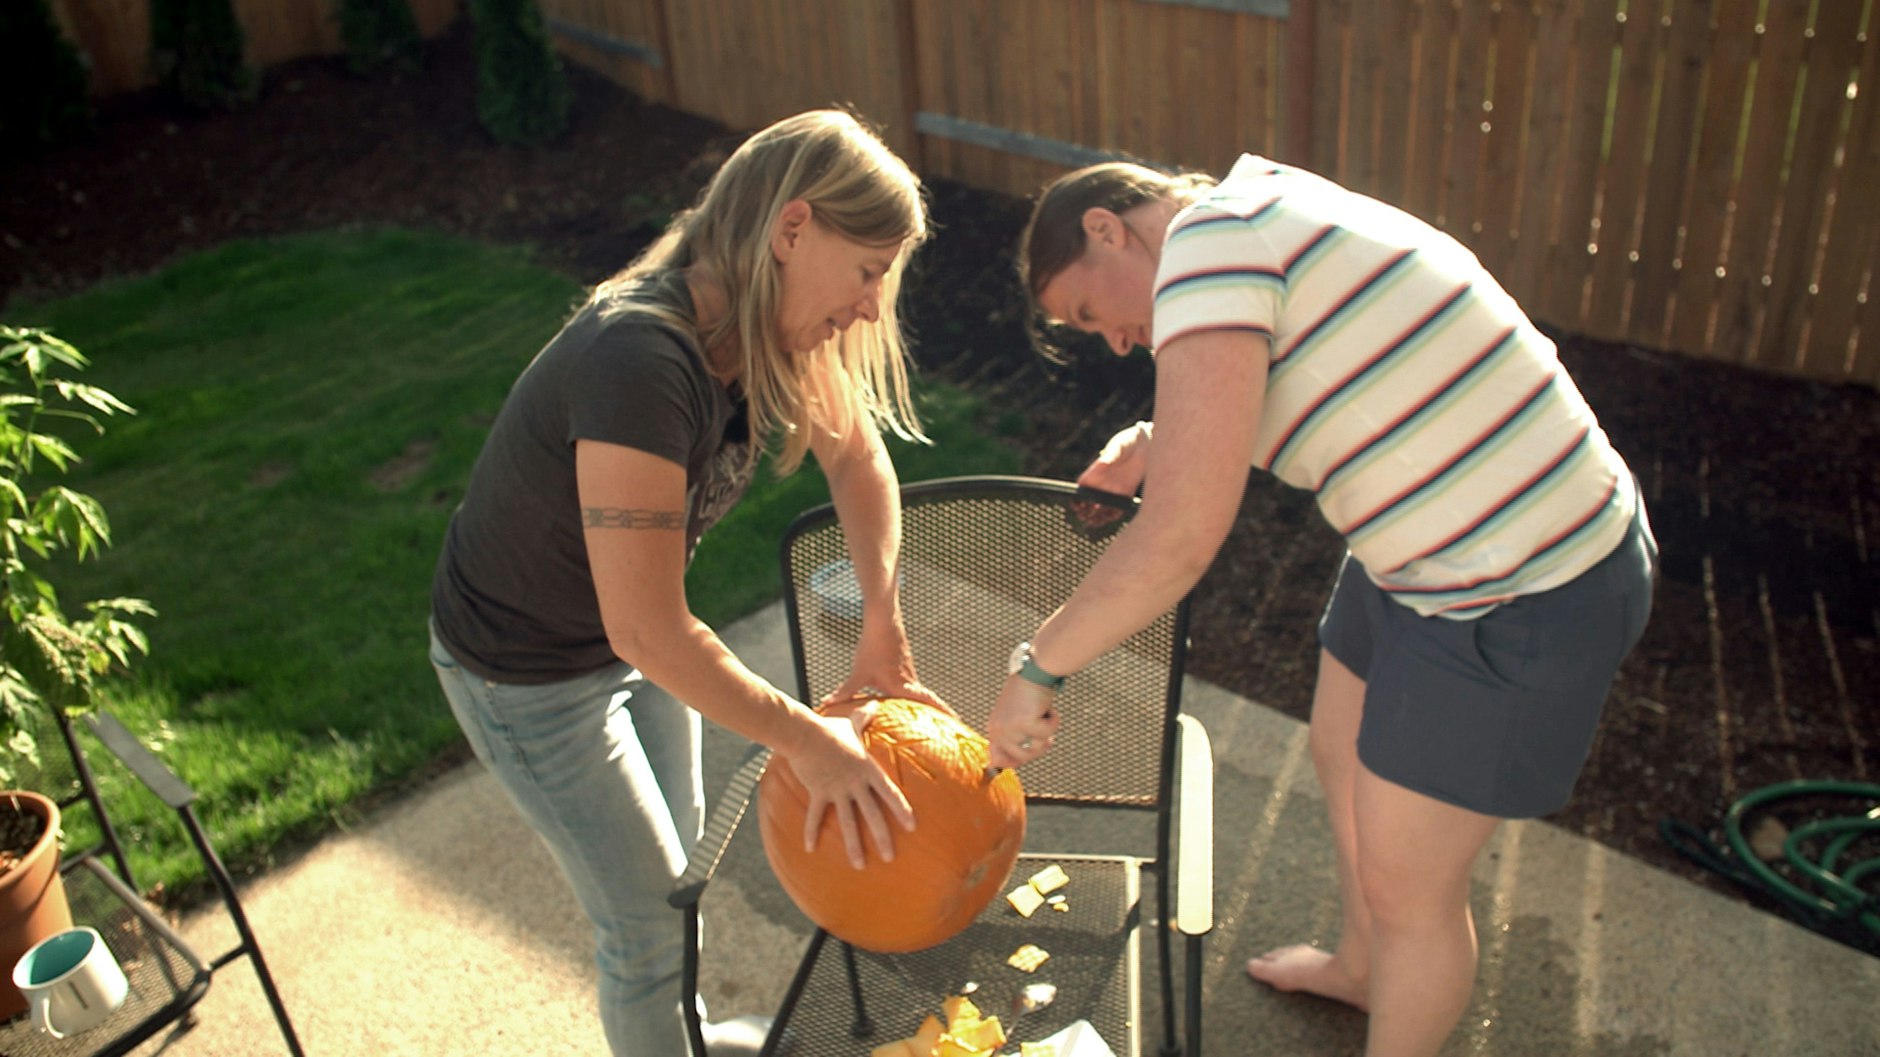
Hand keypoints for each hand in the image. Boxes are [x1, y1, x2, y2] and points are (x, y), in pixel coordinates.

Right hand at [782, 703, 915, 868]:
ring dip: (853, 846)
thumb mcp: (851, 723)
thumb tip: (874, 703)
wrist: (805, 734)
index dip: (901, 810)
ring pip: (849, 822)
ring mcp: (837, 790)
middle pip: (873, 814)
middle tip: (890, 857)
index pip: (890, 793)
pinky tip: (810, 849)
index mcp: (868, 770)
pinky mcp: (819, 792)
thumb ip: (865, 717)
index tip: (912, 827)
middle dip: (883, 837)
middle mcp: (856, 784)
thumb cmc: (829, 729)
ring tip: (860, 865)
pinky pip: (816, 816)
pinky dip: (811, 832)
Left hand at [823, 623, 953, 717]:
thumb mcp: (859, 673)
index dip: (942, 712)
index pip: (927, 702)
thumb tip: (827, 704)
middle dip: (940, 712)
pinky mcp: (905, 665)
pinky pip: (914, 685)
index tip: (956, 720)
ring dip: (928, 705)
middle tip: (954, 724)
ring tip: (934, 719)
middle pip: (929, 700)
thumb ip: (845, 692)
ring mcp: (909, 672)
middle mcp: (910, 681)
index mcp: (902, 686)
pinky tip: (909, 700)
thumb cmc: (873, 647)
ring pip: (920, 693)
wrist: (882, 621)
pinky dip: (916, 695)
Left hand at [986, 675, 1061, 769]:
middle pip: (1021, 758)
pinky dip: (1054, 721)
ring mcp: (1010, 728)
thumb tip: (997, 764)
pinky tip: (1048, 707)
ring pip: (1036, 749)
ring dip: (1047, 734)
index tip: (1027, 758)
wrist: (1033, 673)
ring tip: (1045, 716)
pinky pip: (1048, 733)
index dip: (1014, 762)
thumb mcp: (1016, 719)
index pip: (997, 758)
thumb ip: (1012, 740)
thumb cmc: (1027, 695)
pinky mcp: (1025, 723)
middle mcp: (998, 730)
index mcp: (994, 729)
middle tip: (1047, 737)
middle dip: (1038, 749)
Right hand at [1073, 421, 1151, 526]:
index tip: (1077, 506)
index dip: (1077, 500)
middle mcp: (1101, 484)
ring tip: (1097, 522)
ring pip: (1102, 509)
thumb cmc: (1126, 442)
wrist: (1145, 445)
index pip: (1081, 489)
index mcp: (1094, 473)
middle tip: (1087, 517)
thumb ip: (1111, 455)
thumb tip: (1102, 463)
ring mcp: (1113, 490)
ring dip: (1098, 517)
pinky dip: (1113, 515)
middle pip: (1089, 503)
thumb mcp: (1118, 446)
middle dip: (1086, 512)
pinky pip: (1117, 508)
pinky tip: (1112, 517)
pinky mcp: (1126, 494)